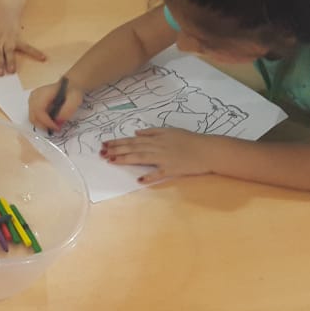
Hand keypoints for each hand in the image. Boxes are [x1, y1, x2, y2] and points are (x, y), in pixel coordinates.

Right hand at [29, 79, 83, 131]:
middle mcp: (34, 96)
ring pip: (32, 118)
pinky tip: (50, 121)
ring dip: (42, 125)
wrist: (69, 86)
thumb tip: (57, 122)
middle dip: (44, 126)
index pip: (39, 110)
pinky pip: (34, 117)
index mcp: (43, 93)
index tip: (57, 128)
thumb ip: (67, 111)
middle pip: (33, 116)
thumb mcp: (74, 100)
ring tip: (54, 125)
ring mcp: (32, 100)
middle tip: (56, 128)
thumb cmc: (71, 92)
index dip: (46, 122)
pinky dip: (41, 122)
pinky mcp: (32, 104)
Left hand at [101, 128, 218, 183]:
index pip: (133, 140)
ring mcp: (164, 158)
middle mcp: (157, 147)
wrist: (208, 150)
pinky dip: (150, 176)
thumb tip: (136, 133)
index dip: (118, 142)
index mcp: (156, 138)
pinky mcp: (173, 169)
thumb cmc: (190, 140)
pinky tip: (139, 179)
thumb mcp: (170, 131)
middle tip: (101, 153)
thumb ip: (152, 131)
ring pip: (141, 158)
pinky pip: (159, 174)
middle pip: (133, 148)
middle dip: (116, 150)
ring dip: (126, 159)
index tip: (104, 145)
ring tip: (112, 161)